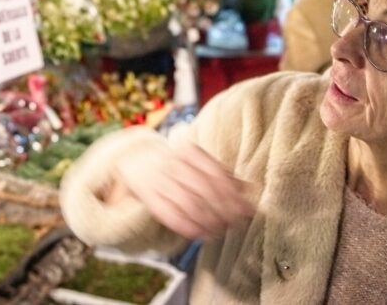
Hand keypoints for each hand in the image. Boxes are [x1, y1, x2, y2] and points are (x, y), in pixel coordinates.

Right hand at [114, 141, 254, 239]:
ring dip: (209, 221)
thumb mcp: (198, 160)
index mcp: (188, 151)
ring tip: (223, 231)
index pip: (215, 173)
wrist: (136, 159)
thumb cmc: (177, 163)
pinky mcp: (150, 198)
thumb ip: (222, 173)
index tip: (247, 210)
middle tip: (238, 224)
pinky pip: (171, 216)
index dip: (233, 194)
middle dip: (224, 210)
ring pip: (189, 204)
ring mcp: (160, 181)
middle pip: (204, 190)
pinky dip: (189, 227)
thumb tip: (249, 188)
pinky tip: (203, 234)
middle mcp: (173, 164)